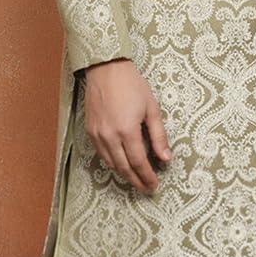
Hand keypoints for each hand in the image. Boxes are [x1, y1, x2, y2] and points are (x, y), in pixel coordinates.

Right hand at [82, 59, 171, 191]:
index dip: (146, 176)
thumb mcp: (152, 109)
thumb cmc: (131, 85)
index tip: (153, 185)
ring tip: (135, 179)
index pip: (138, 162)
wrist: (106, 69)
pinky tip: (120, 164)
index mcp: (127, 130)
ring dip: (123, 174)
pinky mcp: (90, 131)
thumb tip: (165, 158)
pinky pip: (101, 154)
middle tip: (145, 188)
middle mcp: (109, 136)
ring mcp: (97, 134)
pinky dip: (112, 163)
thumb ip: (159, 136)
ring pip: (110, 163)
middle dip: (135, 181)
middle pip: (123, 167)